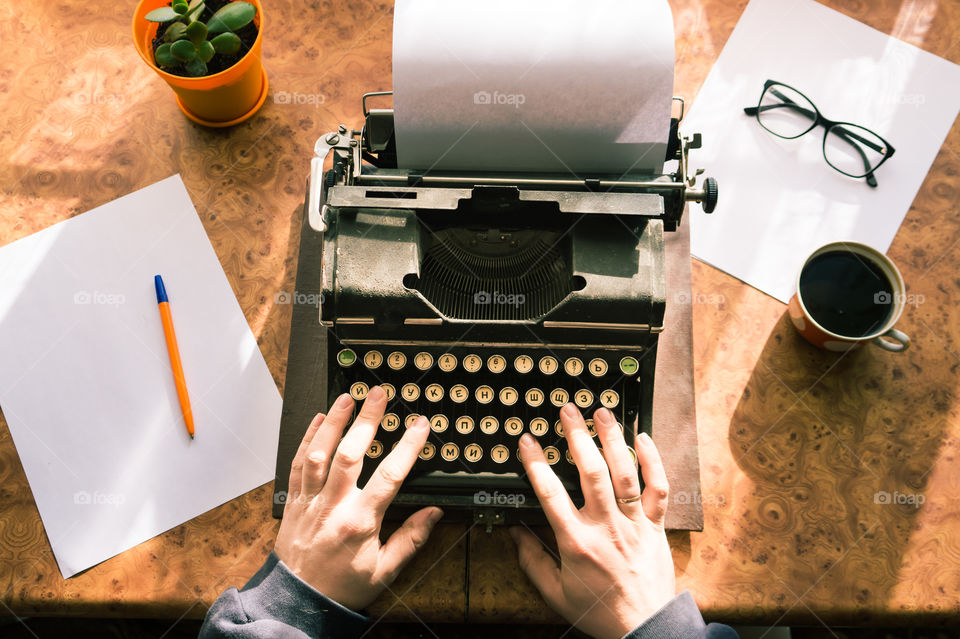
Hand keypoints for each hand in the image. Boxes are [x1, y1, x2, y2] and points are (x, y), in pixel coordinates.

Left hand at [274, 386, 442, 610]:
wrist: (299, 602)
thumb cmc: (343, 588)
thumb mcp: (385, 571)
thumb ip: (411, 539)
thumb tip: (433, 514)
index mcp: (361, 522)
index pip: (389, 476)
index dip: (407, 447)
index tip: (419, 425)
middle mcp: (334, 507)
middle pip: (350, 454)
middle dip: (366, 420)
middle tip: (377, 394)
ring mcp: (310, 502)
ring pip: (319, 454)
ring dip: (333, 423)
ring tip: (346, 398)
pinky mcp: (294, 503)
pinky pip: (298, 465)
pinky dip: (307, 439)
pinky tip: (318, 420)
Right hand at [510, 403, 674, 638]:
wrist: (644, 628)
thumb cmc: (599, 613)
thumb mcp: (555, 593)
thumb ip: (532, 561)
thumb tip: (514, 532)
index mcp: (576, 543)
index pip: (550, 494)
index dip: (536, 463)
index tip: (527, 441)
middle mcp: (605, 527)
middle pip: (591, 472)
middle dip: (578, 437)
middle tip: (568, 410)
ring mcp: (634, 524)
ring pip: (625, 474)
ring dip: (613, 439)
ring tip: (602, 413)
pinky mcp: (656, 527)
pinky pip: (658, 489)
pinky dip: (653, 461)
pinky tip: (643, 438)